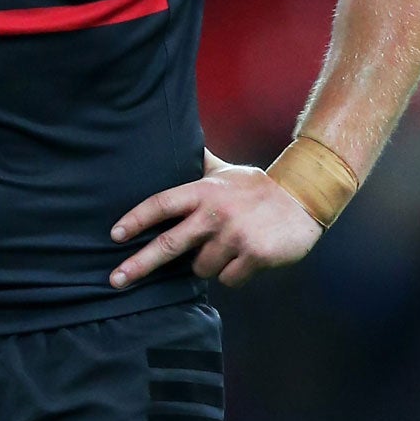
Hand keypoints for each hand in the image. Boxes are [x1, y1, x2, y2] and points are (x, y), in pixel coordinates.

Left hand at [110, 151, 322, 289]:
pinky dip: (234, 273)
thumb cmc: (258, 187)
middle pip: (169, 244)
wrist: (305, 197)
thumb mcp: (226, 171)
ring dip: (210, 263)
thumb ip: (199, 165)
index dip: (136, 220)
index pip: (161, 205)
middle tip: (115, 280)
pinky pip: (228, 279)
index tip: (114, 236)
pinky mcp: (255, 256)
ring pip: (201, 268)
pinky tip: (247, 257)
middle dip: (139, 264)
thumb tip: (178, 140)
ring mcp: (235, 236)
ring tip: (230, 246)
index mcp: (204, 192)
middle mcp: (215, 214)